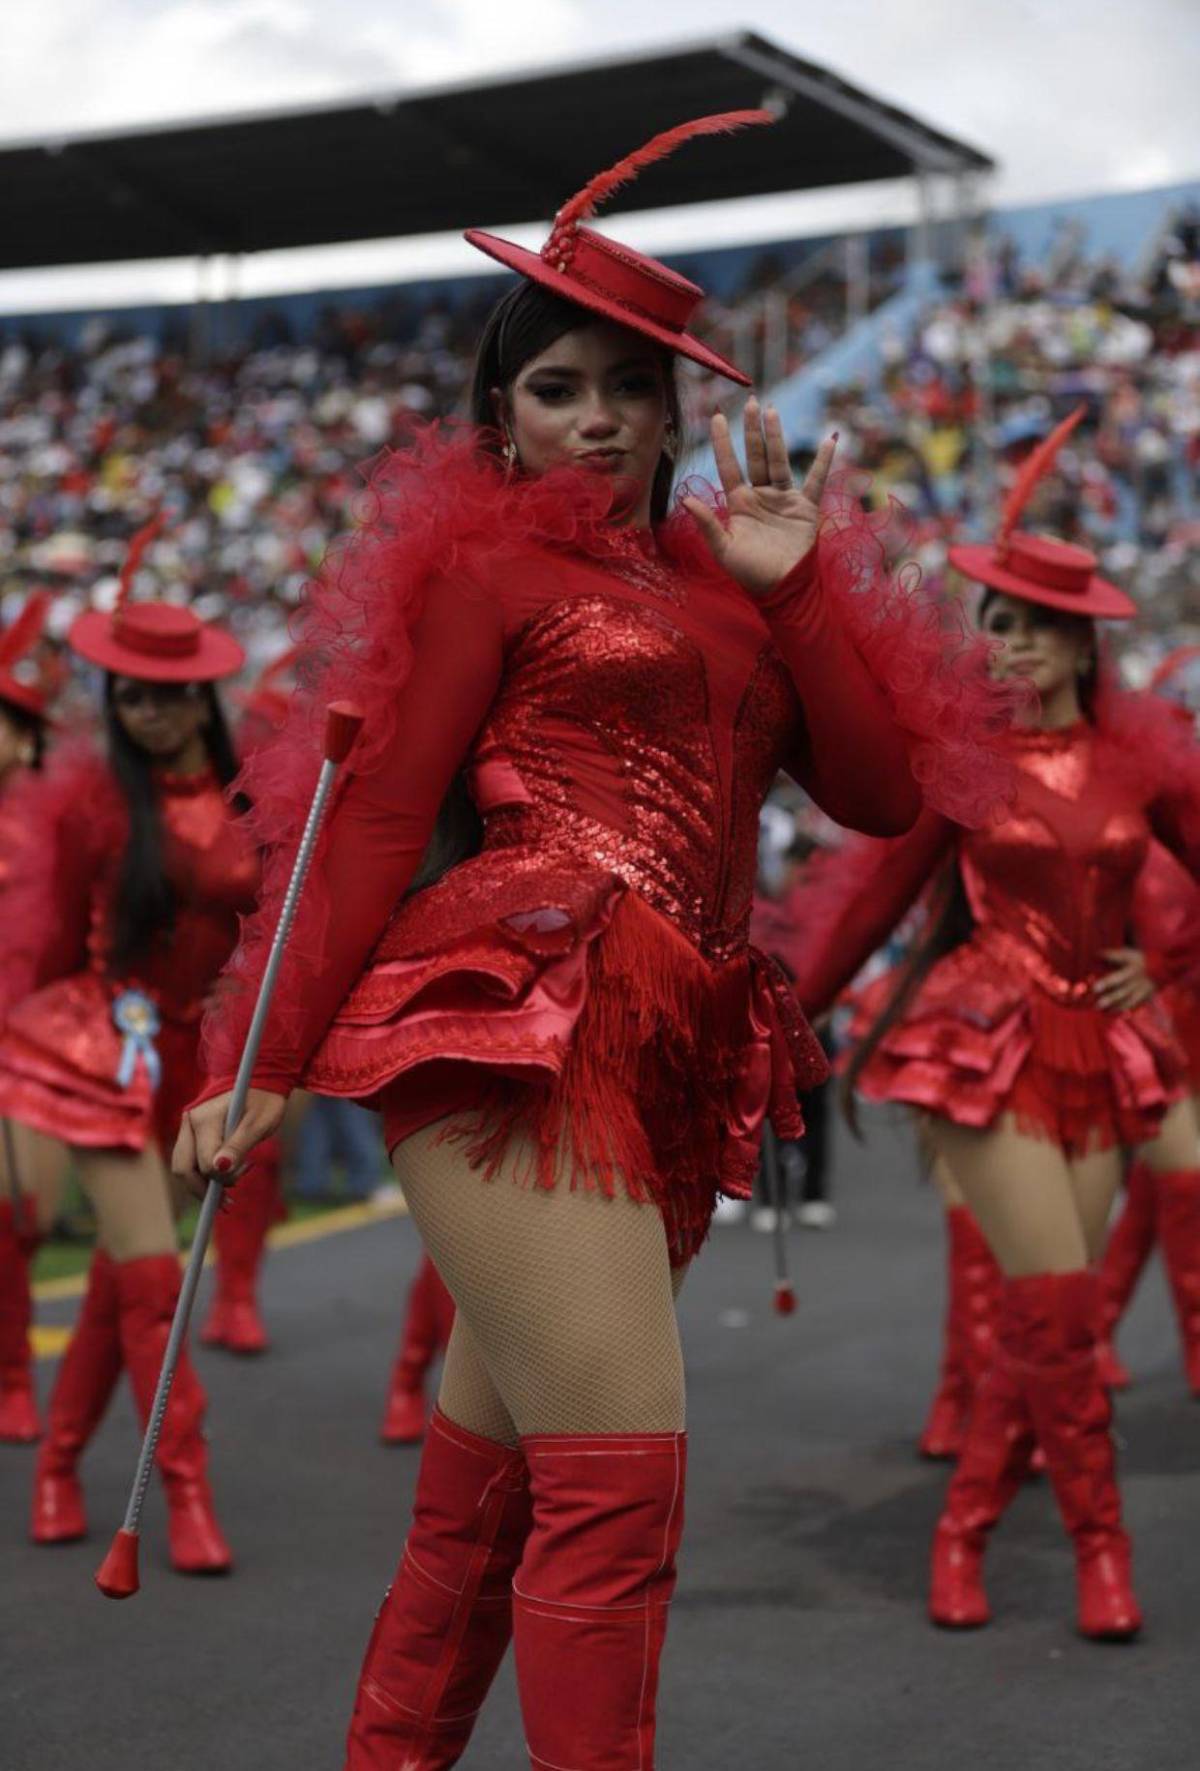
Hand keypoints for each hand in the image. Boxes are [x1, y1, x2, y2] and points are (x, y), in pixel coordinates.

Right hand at [172, 1087, 287, 1202]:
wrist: (260, 1081)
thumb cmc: (264, 1100)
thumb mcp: (259, 1123)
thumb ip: (239, 1144)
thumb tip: (220, 1168)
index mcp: (204, 1118)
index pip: (205, 1162)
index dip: (223, 1177)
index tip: (246, 1173)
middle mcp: (190, 1121)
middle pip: (183, 1168)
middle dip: (204, 1189)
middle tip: (229, 1202)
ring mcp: (187, 1127)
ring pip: (183, 1167)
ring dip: (203, 1185)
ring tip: (230, 1191)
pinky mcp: (191, 1133)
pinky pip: (190, 1161)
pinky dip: (203, 1175)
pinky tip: (224, 1181)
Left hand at [682, 399, 836, 597]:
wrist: (783, 590)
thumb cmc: (751, 574)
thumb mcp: (724, 550)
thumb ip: (707, 524)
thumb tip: (686, 499)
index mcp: (739, 504)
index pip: (729, 466)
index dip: (722, 443)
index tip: (716, 417)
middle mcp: (761, 496)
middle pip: (755, 456)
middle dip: (752, 431)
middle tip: (751, 402)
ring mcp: (784, 500)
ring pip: (780, 461)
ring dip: (776, 437)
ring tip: (771, 411)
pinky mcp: (806, 508)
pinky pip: (817, 480)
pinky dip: (825, 461)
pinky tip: (831, 439)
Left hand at [1095, 948, 1154, 1013]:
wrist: (1163, 967)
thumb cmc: (1141, 960)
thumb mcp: (1129, 954)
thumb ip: (1113, 955)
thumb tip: (1097, 954)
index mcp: (1131, 971)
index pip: (1117, 978)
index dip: (1106, 983)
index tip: (1095, 988)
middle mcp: (1136, 983)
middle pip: (1122, 993)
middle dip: (1110, 999)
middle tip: (1097, 1005)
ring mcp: (1142, 992)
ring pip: (1128, 1002)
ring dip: (1116, 1007)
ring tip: (1104, 1011)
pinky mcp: (1146, 997)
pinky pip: (1136, 1006)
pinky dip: (1126, 1010)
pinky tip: (1115, 1013)